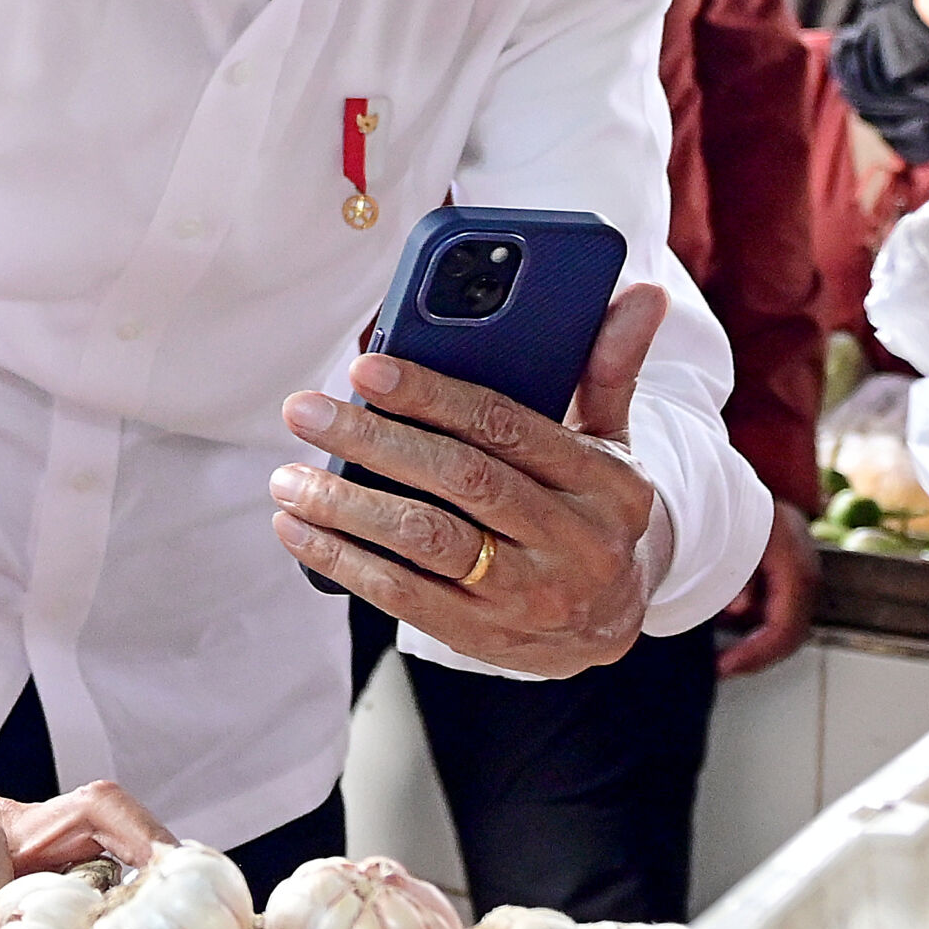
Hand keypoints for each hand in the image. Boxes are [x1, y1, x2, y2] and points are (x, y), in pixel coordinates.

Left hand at [274, 285, 673, 678]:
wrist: (611, 621)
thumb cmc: (590, 508)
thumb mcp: (611, 443)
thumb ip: (608, 369)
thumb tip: (642, 292)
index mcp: (605, 482)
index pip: (508, 427)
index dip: (433, 395)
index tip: (365, 367)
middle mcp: (575, 541)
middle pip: (462, 480)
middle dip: (374, 441)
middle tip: (304, 411)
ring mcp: (531, 594)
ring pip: (428, 541)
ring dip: (347, 506)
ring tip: (286, 478)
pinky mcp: (487, 636)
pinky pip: (406, 597)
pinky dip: (344, 561)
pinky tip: (298, 531)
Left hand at [717, 501, 819, 678]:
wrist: (728, 476)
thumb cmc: (722, 504)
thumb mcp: (723, 542)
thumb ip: (734, 578)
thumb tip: (740, 611)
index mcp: (792, 563)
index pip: (785, 625)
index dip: (757, 653)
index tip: (726, 667)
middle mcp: (805, 567)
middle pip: (792, 628)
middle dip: (759, 653)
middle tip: (726, 667)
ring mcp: (802, 566)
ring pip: (789, 618)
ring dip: (759, 636)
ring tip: (726, 647)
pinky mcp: (791, 565)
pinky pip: (782, 602)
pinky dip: (759, 618)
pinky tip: (730, 618)